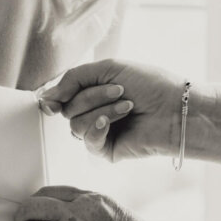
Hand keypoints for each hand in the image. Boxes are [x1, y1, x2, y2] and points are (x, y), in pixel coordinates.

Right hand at [38, 58, 185, 161]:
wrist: (176, 108)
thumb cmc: (150, 85)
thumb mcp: (107, 69)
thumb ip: (72, 79)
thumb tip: (44, 99)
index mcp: (93, 94)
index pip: (62, 96)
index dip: (54, 97)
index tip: (53, 99)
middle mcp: (94, 114)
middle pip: (68, 108)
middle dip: (92, 96)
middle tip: (121, 91)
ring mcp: (100, 134)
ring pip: (76, 124)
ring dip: (102, 109)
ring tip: (128, 106)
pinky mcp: (106, 151)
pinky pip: (87, 139)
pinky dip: (99, 126)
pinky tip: (116, 120)